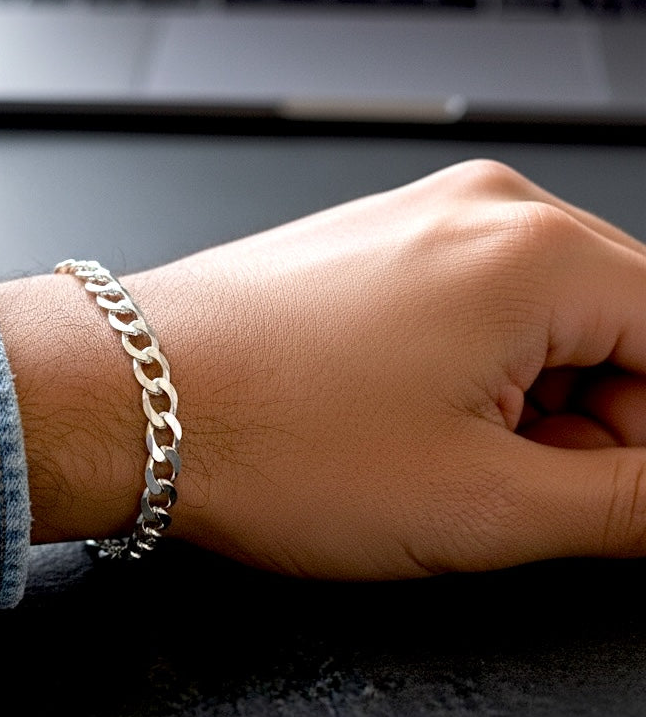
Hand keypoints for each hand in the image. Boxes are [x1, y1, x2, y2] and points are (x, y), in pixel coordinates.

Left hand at [0, 161, 645, 578]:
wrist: (123, 395)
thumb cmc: (266, 437)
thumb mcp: (483, 503)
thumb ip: (632, 504)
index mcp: (538, 254)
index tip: (622, 496)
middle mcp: (482, 212)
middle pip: (623, 327)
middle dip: (604, 425)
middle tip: (524, 493)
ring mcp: (417, 220)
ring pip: (545, 323)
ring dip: (532, 405)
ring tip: (444, 464)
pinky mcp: (371, 246)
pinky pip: (471, 308)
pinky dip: (474, 374)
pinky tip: (406, 424)